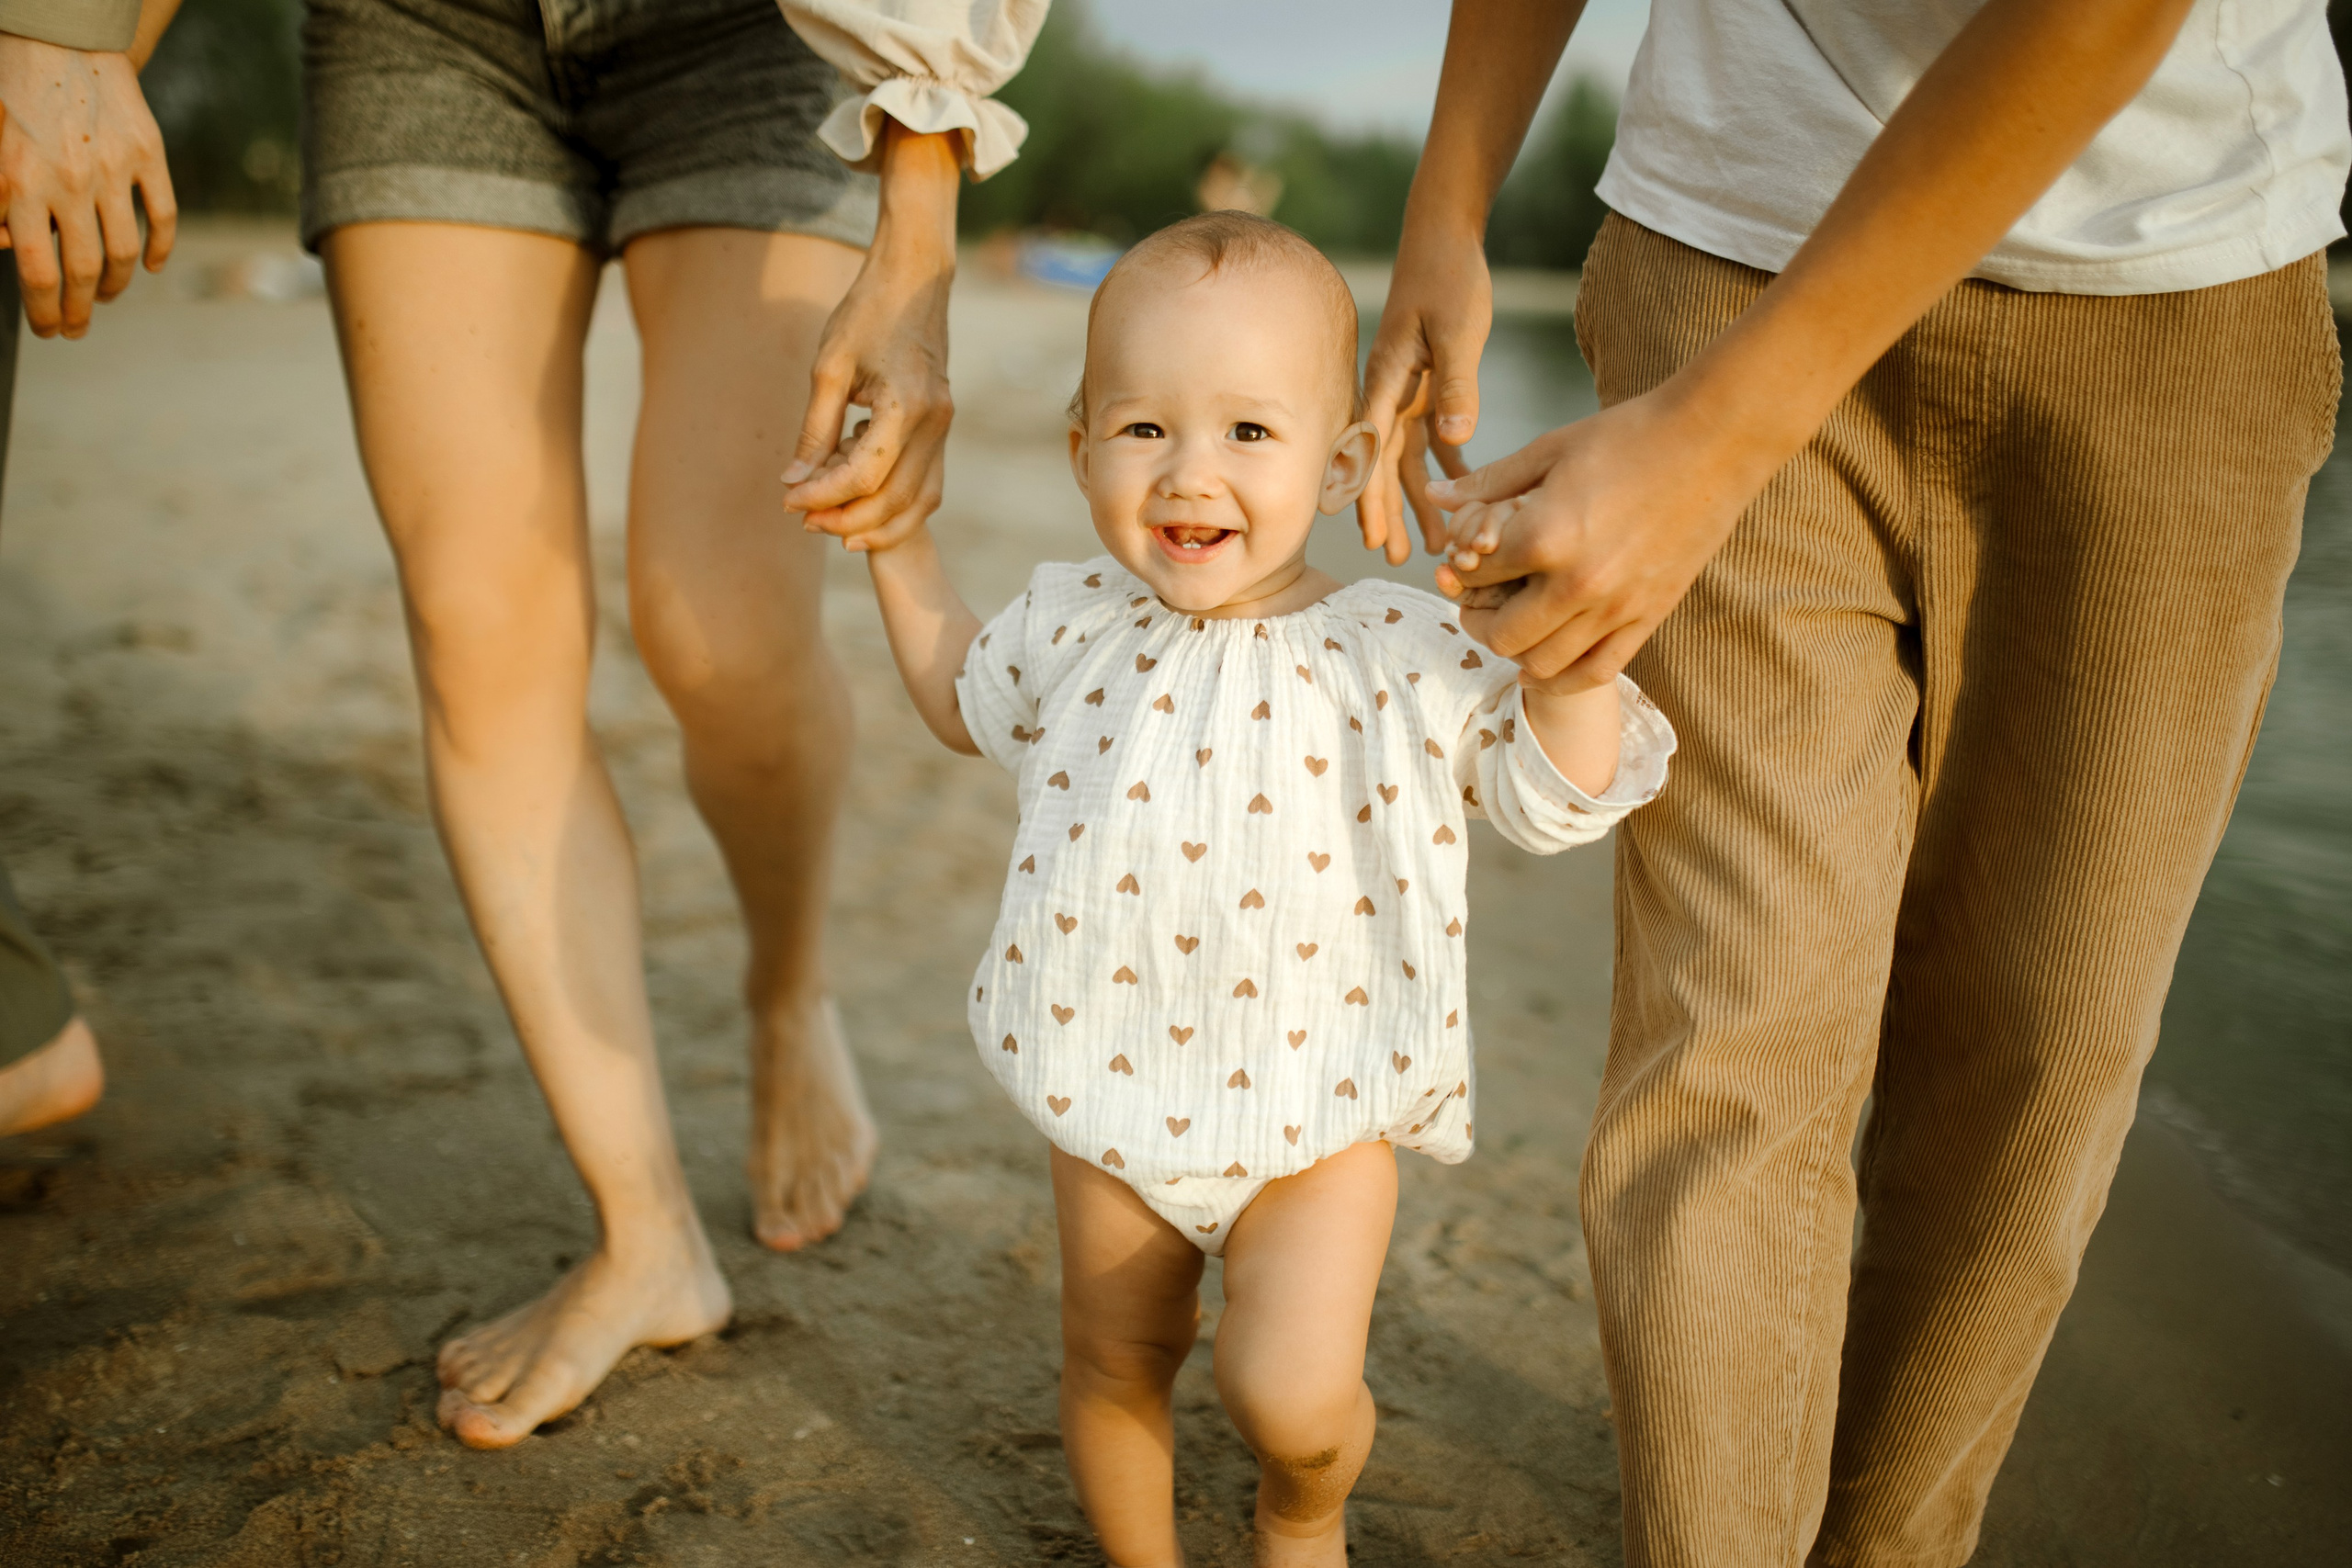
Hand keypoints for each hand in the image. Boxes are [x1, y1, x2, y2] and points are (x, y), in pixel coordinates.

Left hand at [0, 32, 176, 337]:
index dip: (44, 310)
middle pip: (82, 271)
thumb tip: (11, 247)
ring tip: (107, 298)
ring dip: (116, 286)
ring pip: (124, 252)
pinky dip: (161, 248)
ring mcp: (114, 170)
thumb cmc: (12, 91)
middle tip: (75, 329)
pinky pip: (163, 215)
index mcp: (21, 182)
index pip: (38, 270)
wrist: (58, 36)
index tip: (49, 328)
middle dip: (79, 311)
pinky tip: (151, 266)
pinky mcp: (148, 155)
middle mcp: (70, 181)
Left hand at [782, 124, 959, 550]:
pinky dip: (896, 504)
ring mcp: (944, 428)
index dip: (822, 495)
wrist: (916, 278)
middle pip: (893, 500)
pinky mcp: (941, 427)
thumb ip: (815, 429)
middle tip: (804, 519)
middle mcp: (934, 424)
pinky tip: (860, 499)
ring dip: (875, 521)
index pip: (864, 476)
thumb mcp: (830, 367)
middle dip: (846, 517)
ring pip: (918, 502)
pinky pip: (926, 484)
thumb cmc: (868, 312)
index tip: (788, 499)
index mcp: (906, 406)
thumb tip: (794, 480)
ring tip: (831, 523)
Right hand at [1358, 216, 1490, 563]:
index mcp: (1388, 379)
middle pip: (1385, 464)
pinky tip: (1464, 493)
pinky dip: (1446, 465)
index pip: (1374, 450)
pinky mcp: (1430, 384)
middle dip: (1390, 512)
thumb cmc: (1448, 275)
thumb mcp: (1458, 328)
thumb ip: (1458, 382)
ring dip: (1420, 499)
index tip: (1373, 537)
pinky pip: (1435, 436)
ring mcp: (1409, 390)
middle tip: (1401, 557)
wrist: (1444, 235)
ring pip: (1410, 458)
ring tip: (1434, 543)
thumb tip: (1456, 435)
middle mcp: (1391, 391)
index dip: (1371, 497)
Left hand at [1433, 377, 1784, 691]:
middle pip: (1501, 635)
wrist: (1714, 440)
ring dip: (1518, 651)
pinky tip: (1547, 663)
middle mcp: (1576, 583)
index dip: (1459, 571)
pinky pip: (1596, 671)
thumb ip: (1489, 484)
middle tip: (1480, 604)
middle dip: (1479, 620)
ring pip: (1542, 664)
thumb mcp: (1549, 450)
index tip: (1464, 563)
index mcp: (1544, 536)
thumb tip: (1436, 499)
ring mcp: (1615, 607)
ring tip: (1514, 628)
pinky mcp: (1648, 616)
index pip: (1474, 577)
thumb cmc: (1630, 435)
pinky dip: (1563, 677)